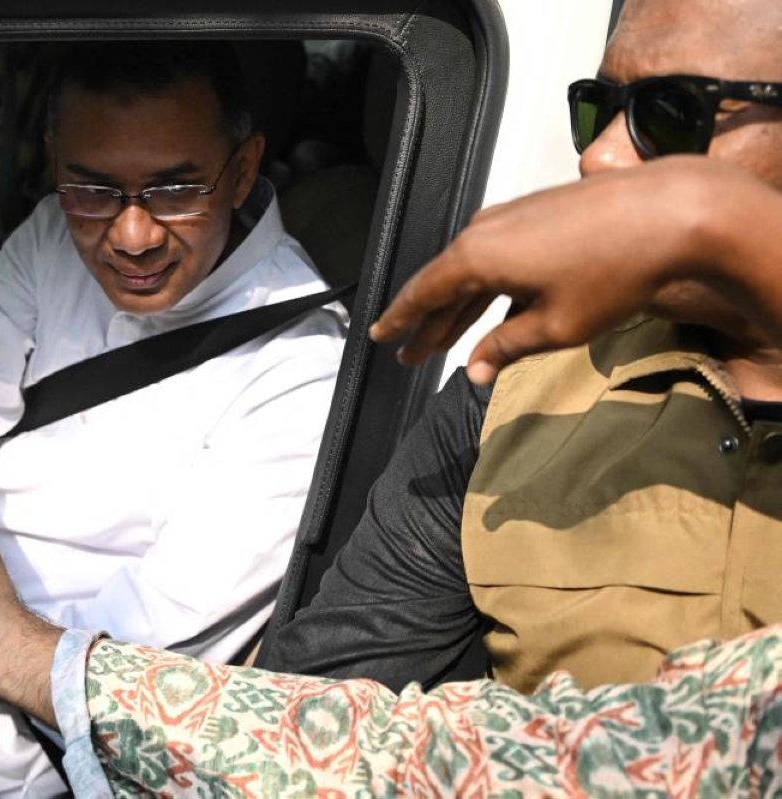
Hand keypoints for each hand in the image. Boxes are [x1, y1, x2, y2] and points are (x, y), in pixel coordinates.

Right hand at [369, 157, 781, 383]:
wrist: (676, 212)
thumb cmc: (615, 270)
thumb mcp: (557, 325)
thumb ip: (507, 348)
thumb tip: (475, 371)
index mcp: (477, 256)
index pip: (423, 293)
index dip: (401, 319)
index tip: (381, 337)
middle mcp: (486, 230)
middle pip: (444, 283)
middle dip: (428, 322)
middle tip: (410, 354)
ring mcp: (514, 216)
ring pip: (472, 269)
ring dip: (458, 306)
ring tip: (444, 339)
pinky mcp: (541, 212)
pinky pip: (497, 254)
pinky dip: (487, 286)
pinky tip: (494, 310)